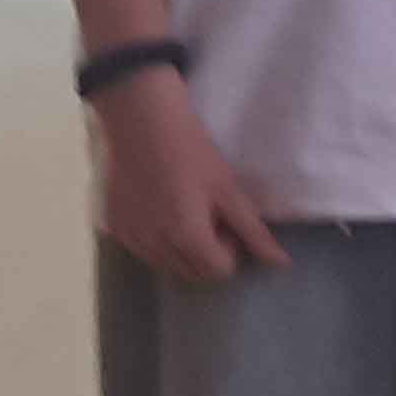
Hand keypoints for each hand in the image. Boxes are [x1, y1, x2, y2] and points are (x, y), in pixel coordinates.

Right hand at [93, 72, 290, 283]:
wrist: (142, 122)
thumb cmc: (193, 153)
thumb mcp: (229, 191)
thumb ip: (254, 232)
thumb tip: (281, 264)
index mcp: (186, 239)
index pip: (219, 271)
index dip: (230, 249)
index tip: (226, 220)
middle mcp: (154, 248)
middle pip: (194, 274)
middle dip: (208, 254)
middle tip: (208, 216)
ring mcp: (129, 239)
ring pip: (167, 265)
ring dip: (182, 250)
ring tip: (184, 210)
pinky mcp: (113, 228)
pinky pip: (142, 250)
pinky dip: (157, 240)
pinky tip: (160, 207)